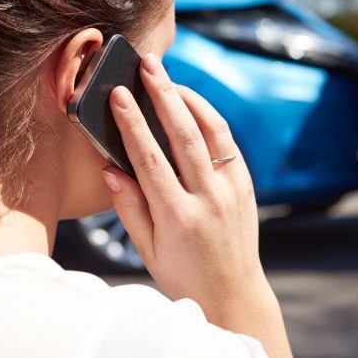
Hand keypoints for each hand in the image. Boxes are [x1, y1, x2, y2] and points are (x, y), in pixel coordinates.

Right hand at [99, 53, 290, 356]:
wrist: (233, 292)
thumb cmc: (183, 274)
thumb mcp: (147, 250)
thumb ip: (129, 208)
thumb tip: (110, 168)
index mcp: (178, 218)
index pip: (150, 160)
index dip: (132, 123)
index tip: (118, 95)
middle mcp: (209, 199)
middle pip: (185, 135)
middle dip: (163, 94)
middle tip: (148, 65)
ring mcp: (232, 190)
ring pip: (213, 132)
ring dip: (190, 98)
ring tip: (168, 77)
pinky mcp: (246, 186)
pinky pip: (227, 143)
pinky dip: (210, 118)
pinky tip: (192, 104)